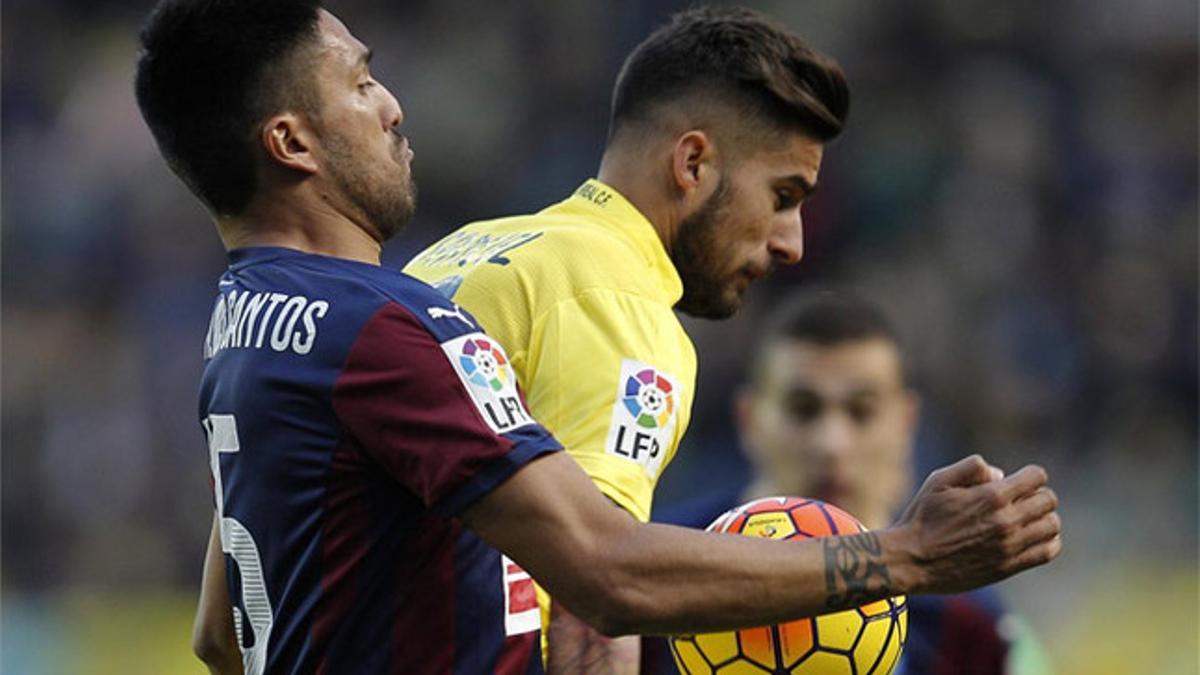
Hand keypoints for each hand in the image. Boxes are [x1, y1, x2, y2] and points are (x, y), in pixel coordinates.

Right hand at [889, 454, 1061, 594]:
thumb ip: (972, 467)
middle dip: (1038, 495)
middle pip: (1049, 500)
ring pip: (1052, 526)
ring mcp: (1010, 546)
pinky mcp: (1009, 566)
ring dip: (1044, 519)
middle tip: (1021, 501)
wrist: (912, 559)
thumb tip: (1000, 474)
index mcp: (991, 496)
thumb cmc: (922, 516)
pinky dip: (1048, 542)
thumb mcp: (939, 480)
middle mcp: (1006, 520)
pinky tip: (1032, 538)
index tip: (1017, 482)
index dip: (1029, 475)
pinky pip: (1048, 552)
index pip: (1037, 477)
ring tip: (1026, 520)